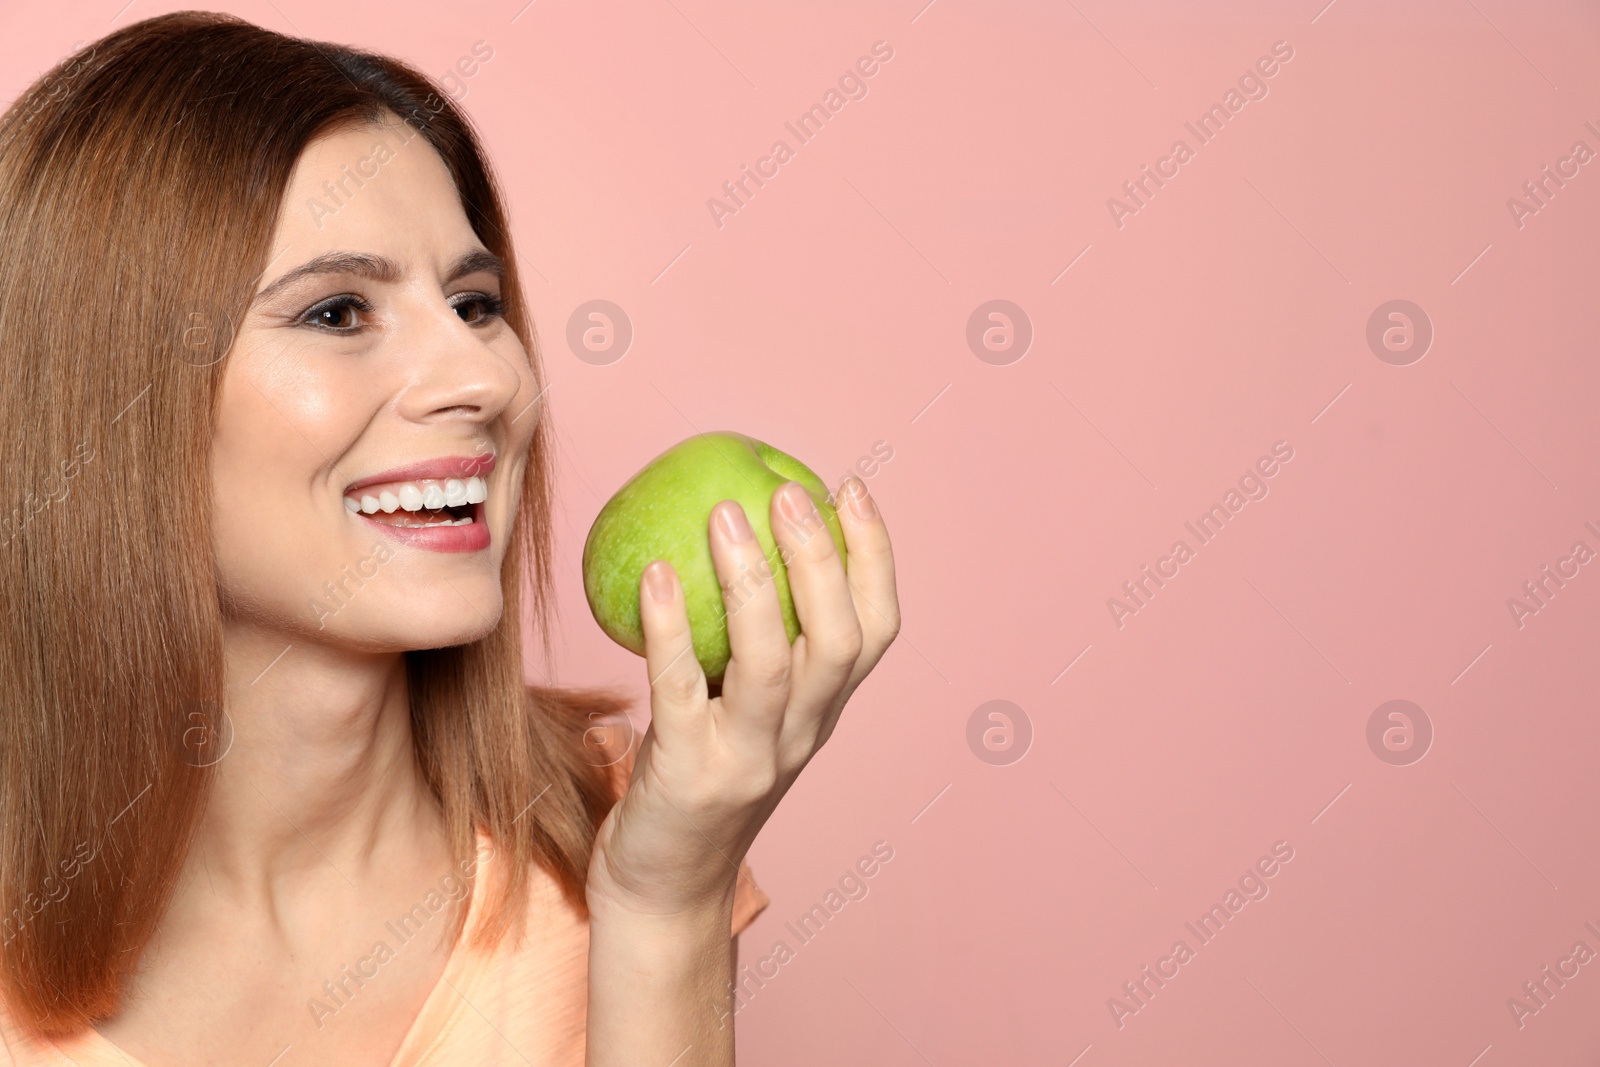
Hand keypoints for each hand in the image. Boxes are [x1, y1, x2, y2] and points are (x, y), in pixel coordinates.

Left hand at [585, 475, 898, 917]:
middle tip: (789, 492)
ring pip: (771, 663)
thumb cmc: (695, 780)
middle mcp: (800, 736)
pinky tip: (655, 573)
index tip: (850, 488)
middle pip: (838, 641)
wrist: (661, 889)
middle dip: (824, 560)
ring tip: (725, 515)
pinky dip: (671, 626)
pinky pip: (680, 689)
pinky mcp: (687, 776)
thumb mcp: (741, 712)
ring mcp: (748, 761)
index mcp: (822, 715)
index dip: (874, 557)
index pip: (876, 631)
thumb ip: (746, 644)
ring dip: (753, 582)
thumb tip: (728, 535)